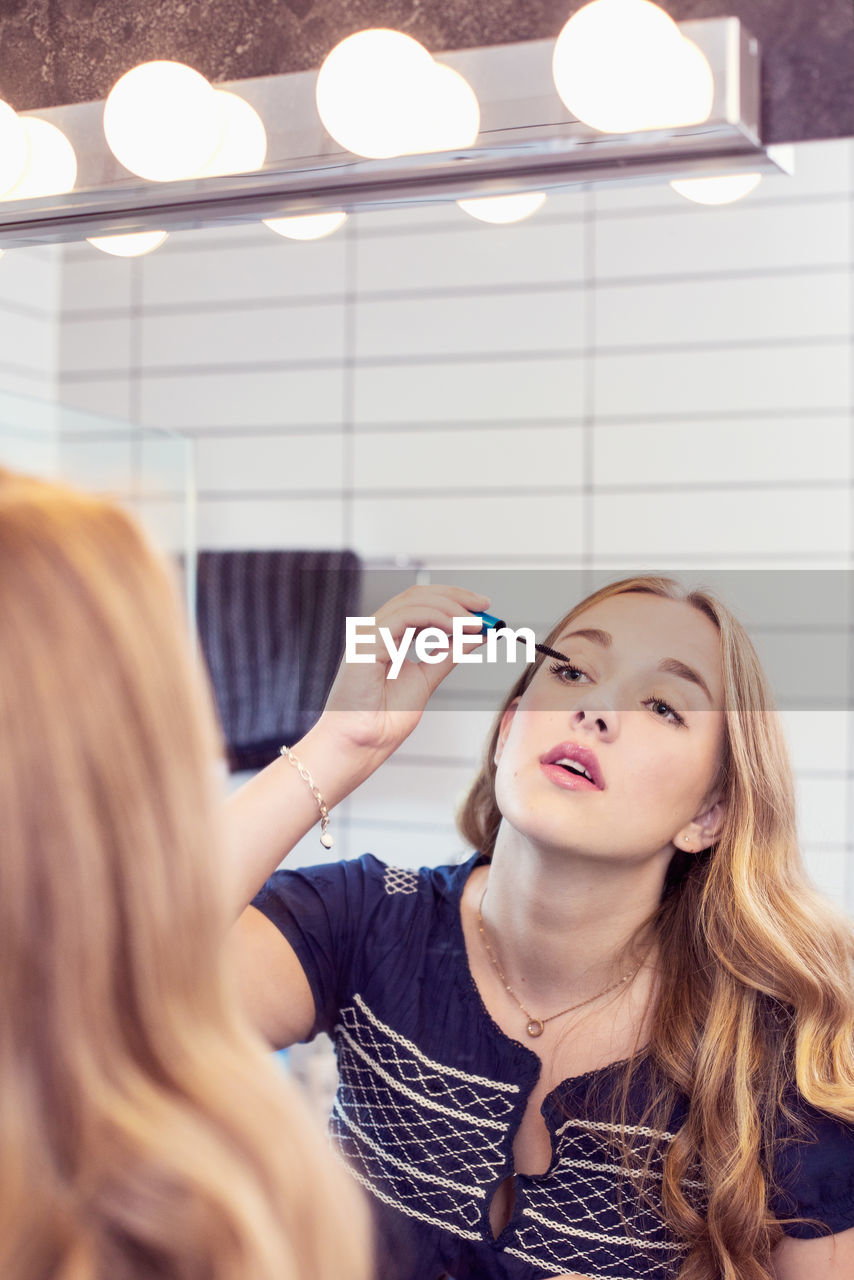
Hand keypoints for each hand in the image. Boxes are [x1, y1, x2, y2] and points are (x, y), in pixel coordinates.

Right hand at [317, 584, 490, 759]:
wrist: (363, 742)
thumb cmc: (383, 719)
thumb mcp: (427, 679)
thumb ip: (448, 655)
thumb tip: (475, 636)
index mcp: (387, 636)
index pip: (420, 603)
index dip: (453, 600)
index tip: (483, 609)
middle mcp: (376, 630)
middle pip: (418, 595)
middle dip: (456, 596)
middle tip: (484, 607)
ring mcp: (369, 634)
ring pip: (413, 601)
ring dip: (451, 608)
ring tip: (475, 624)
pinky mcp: (367, 643)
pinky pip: (406, 617)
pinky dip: (436, 618)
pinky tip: (456, 628)